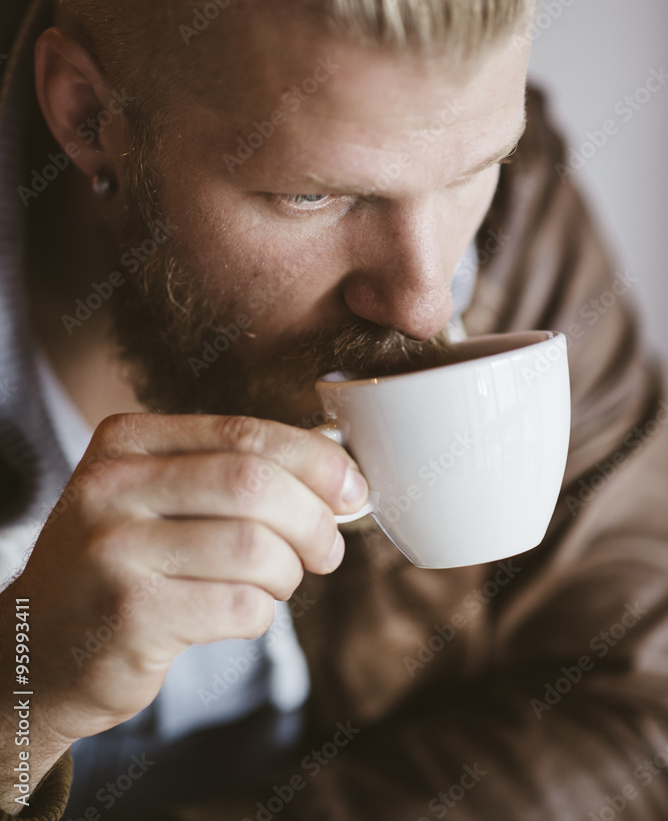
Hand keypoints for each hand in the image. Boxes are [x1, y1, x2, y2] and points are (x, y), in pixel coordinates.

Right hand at [2, 412, 367, 747]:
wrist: (34, 648)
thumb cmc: (120, 565)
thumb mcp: (150, 497)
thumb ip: (225, 474)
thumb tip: (336, 474)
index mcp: (125, 441)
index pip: (243, 434)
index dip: (314, 460)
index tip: (352, 488)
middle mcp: (112, 487)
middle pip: (254, 484)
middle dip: (313, 519)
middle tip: (329, 548)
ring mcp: (116, 551)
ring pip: (254, 548)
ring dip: (288, 572)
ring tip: (278, 582)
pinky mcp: (130, 616)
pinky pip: (239, 607)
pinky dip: (261, 614)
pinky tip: (241, 613)